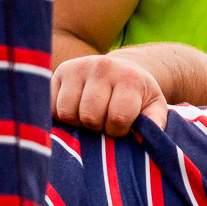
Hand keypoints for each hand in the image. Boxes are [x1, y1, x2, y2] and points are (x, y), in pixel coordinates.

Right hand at [51, 52, 167, 135]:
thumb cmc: (139, 95)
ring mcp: (78, 67)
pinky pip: (51, 106)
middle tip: (104, 121)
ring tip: (90, 115)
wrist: (123, 69)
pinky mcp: (59, 71)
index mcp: (129, 78)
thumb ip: (155, 123)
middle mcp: (102, 67)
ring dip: (78, 122)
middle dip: (97, 127)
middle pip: (90, 116)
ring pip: (67, 112)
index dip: (118, 131)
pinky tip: (75, 109)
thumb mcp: (155, 106)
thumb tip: (146, 138)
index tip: (121, 127)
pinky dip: (60, 115)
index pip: (117, 118)